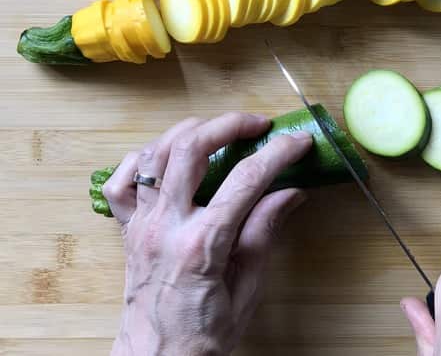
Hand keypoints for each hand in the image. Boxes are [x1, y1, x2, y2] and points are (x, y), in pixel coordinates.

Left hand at [102, 112, 312, 355]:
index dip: (278, 153)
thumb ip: (265, 233)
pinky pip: (122, 181)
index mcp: (202, 245)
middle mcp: (165, 226)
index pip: (246, 179)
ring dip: (190, 131)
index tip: (299, 141)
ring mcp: (140, 225)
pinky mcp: (126, 229)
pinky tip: (168, 158)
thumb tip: (291, 191)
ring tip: (219, 130)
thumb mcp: (248, 290)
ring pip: (155, 153)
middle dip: (229, 124)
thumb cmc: (204, 336)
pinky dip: (143, 159)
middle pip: (191, 148)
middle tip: (257, 124)